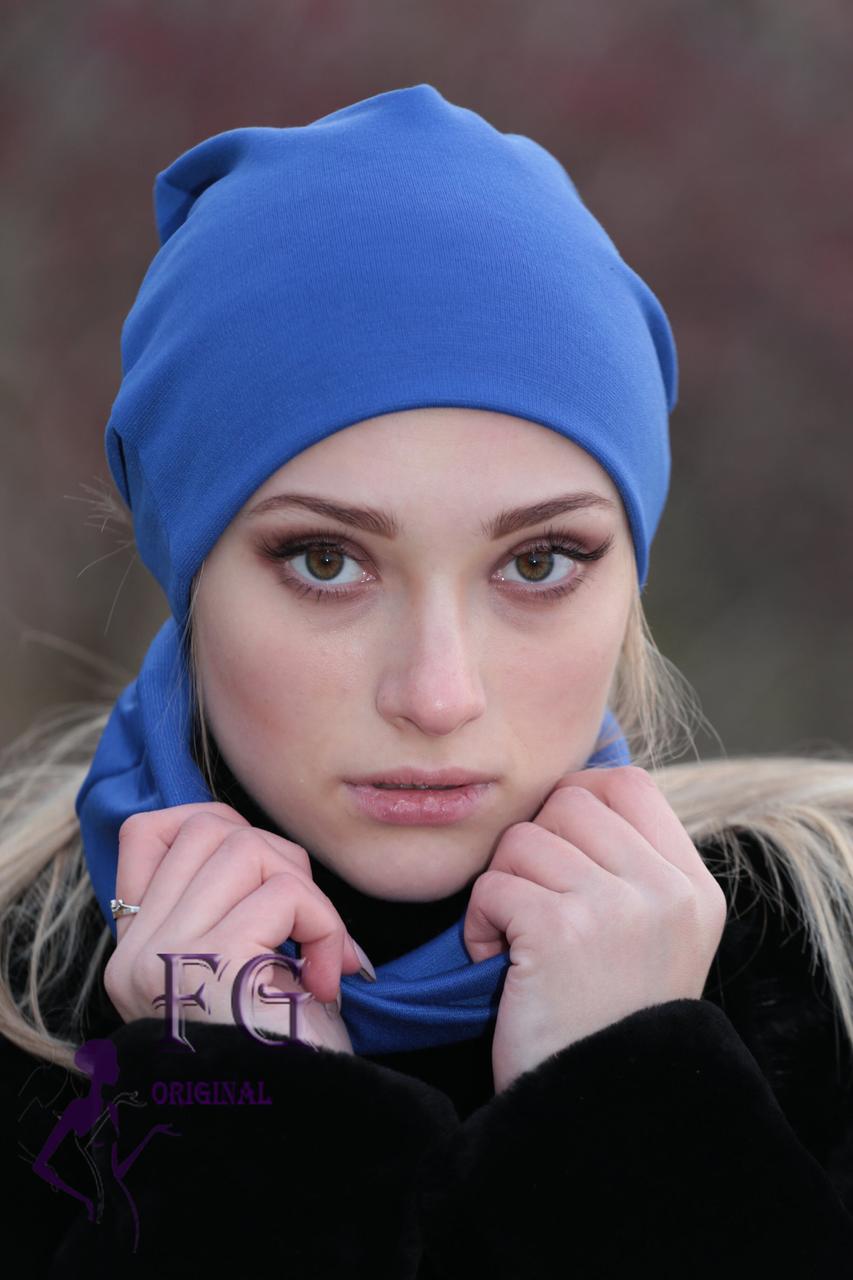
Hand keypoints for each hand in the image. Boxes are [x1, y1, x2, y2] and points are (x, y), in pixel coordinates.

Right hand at [103, 802, 364, 1054]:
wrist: (299, 1134)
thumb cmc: (286, 1056)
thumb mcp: (245, 968)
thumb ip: (232, 905)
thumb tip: (265, 841)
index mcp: (136, 951)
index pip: (147, 833)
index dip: (215, 828)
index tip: (265, 878)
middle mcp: (136, 953)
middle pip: (206, 827)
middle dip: (278, 857)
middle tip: (306, 924)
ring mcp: (166, 957)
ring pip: (245, 847)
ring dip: (306, 893)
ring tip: (318, 952)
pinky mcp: (211, 965)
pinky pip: (284, 894)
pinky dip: (324, 927)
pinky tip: (324, 980)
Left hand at [463, 765, 728, 1093]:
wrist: (596, 1113)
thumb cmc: (605, 1022)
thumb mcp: (653, 938)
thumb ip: (629, 867)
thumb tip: (569, 794)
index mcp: (693, 887)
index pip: (628, 784)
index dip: (577, 800)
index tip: (556, 852)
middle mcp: (666, 890)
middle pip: (569, 803)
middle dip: (533, 848)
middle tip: (534, 906)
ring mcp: (619, 908)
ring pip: (524, 841)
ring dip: (503, 888)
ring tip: (519, 944)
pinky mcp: (563, 930)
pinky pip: (493, 886)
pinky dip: (480, 925)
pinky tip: (499, 966)